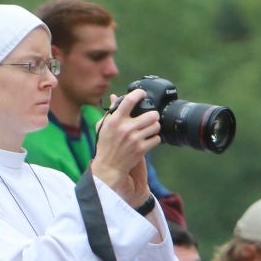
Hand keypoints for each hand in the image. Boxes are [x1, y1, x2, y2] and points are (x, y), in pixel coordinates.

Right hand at [90, 88, 158, 208]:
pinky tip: (149, 139)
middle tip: (150, 116)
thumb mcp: (103, 126)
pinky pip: (156, 139)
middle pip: (151, 114)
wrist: (108, 166)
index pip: (129, 100)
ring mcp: (135, 139)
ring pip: (156, 126)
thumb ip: (111, 111)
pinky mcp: (141, 149)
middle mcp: (126, 128)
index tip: (142, 94)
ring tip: (150, 128)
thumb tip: (115, 97)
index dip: (139, 93)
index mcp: (115, 120)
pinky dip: (155, 138)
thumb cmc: (105, 145)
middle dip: (153, 114)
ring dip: (155, 126)